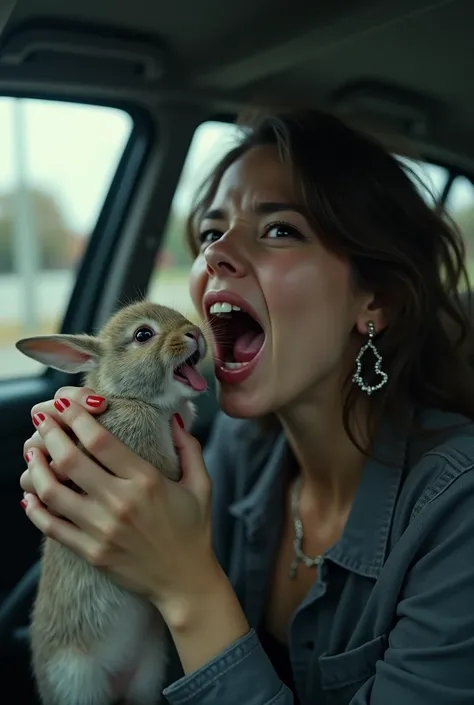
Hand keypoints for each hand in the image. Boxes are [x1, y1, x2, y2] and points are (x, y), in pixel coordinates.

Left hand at [20, 393, 216, 617]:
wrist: (186, 582)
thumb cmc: (194, 531)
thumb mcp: (201, 485)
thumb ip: (188, 447)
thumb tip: (174, 417)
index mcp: (146, 481)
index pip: (101, 441)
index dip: (77, 417)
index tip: (65, 403)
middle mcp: (120, 503)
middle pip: (70, 460)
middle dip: (50, 433)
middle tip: (41, 419)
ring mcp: (102, 530)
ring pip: (53, 492)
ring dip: (36, 467)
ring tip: (32, 451)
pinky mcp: (91, 553)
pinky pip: (52, 527)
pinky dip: (35, 508)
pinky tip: (30, 493)